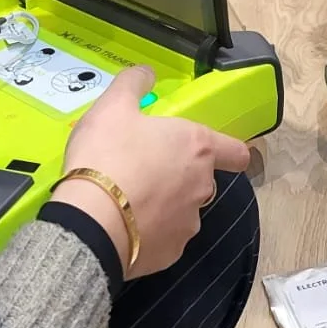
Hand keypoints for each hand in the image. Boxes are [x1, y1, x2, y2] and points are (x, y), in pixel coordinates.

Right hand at [53, 66, 250, 277]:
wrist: (91, 221)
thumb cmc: (108, 155)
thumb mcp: (113, 107)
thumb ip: (133, 84)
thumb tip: (146, 72)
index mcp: (197, 147)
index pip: (235, 152)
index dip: (229, 151)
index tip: (215, 151)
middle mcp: (202, 186)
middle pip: (202, 179)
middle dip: (180, 174)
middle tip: (144, 167)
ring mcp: (188, 224)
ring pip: (184, 210)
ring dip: (165, 204)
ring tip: (128, 199)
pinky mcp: (171, 254)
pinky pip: (165, 238)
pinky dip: (150, 232)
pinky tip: (123, 224)